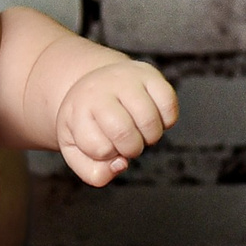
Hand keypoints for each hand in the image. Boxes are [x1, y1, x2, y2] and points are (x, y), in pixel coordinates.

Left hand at [56, 61, 178, 185]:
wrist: (95, 85)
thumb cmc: (87, 123)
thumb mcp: (76, 150)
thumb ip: (93, 172)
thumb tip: (121, 165)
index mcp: (78, 109)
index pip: (99, 148)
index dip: (105, 155)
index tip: (100, 142)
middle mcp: (101, 89)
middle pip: (125, 135)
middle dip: (130, 150)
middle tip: (125, 142)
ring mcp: (126, 78)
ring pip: (149, 122)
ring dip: (150, 137)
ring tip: (138, 130)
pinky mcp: (150, 73)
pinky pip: (169, 105)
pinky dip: (167, 121)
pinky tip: (153, 118)